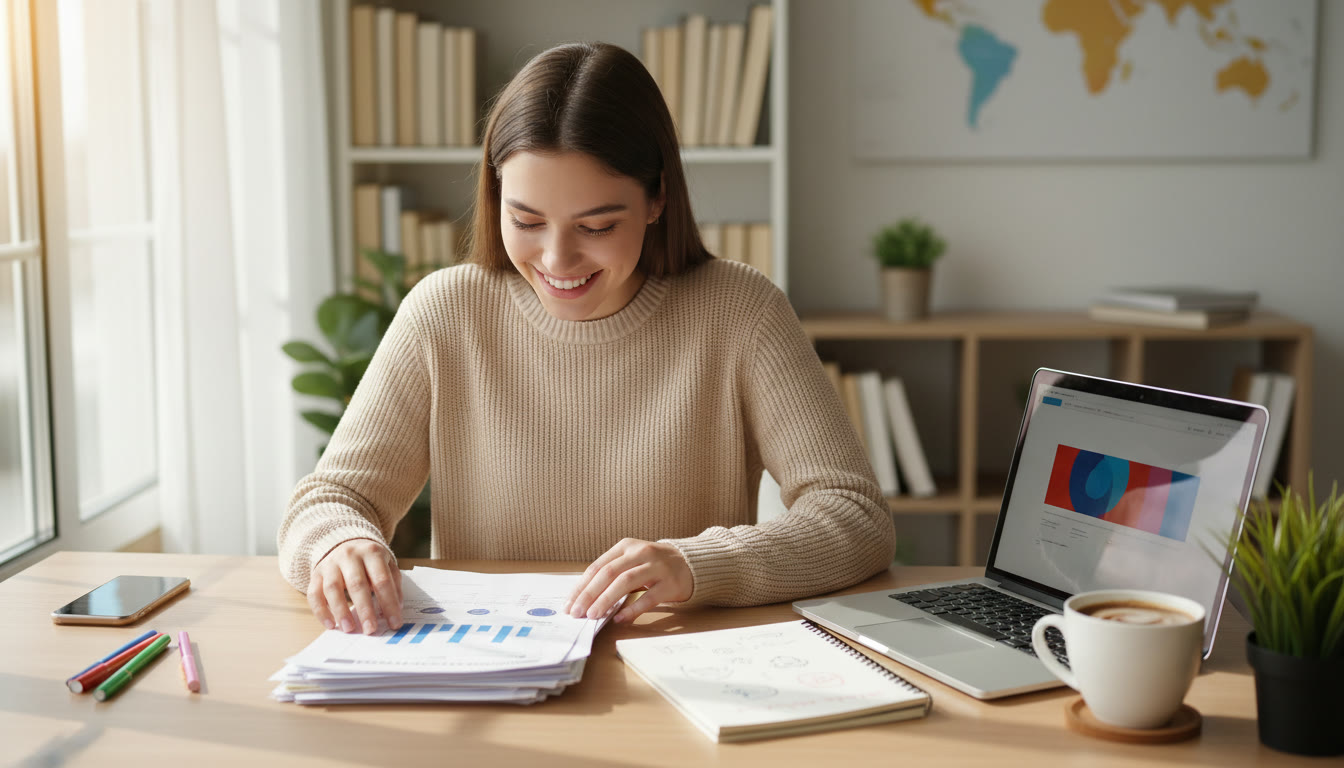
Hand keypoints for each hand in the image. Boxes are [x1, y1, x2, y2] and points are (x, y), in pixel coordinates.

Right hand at [307, 539, 402, 633]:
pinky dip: (321, 611)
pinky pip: (314, 593)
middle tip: (371, 629)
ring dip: (341, 611)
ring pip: (333, 588)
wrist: (345, 542)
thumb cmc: (370, 560)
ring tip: (349, 628)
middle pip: (357, 584)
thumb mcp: (387, 564)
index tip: (394, 624)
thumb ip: (393, 585)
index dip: (389, 603)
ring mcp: (330, 564)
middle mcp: (350, 555)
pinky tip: (330, 624)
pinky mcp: (316, 573)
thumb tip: (395, 610)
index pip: (382, 580)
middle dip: (365, 610)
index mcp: (372, 552)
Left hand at [564, 539, 692, 623]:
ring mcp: (657, 567)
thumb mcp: (632, 561)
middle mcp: (641, 553)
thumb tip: (584, 599)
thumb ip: (611, 574)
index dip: (581, 586)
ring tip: (593, 615)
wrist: (690, 563)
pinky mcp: (670, 583)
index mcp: (626, 546)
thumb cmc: (653, 565)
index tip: (569, 604)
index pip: (598, 566)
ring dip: (606, 600)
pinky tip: (620, 619)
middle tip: (577, 613)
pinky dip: (632, 609)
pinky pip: (648, 597)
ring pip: (626, 582)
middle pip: (609, 573)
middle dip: (589, 594)